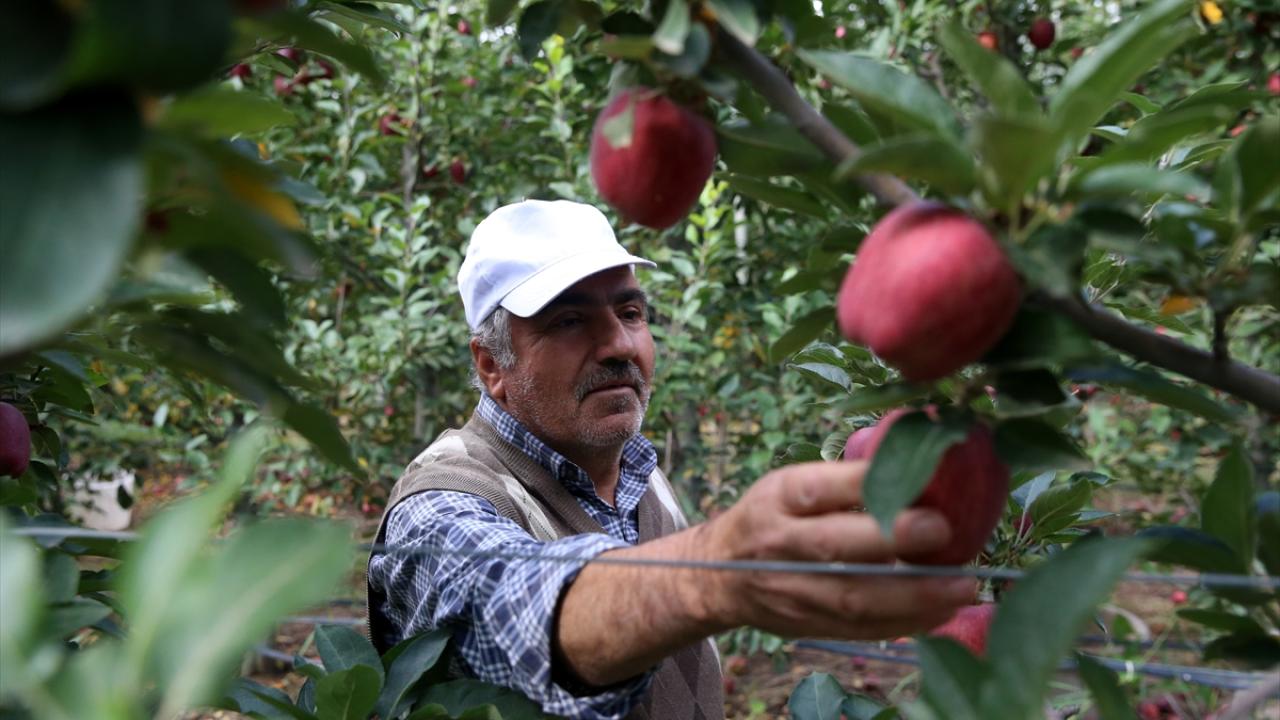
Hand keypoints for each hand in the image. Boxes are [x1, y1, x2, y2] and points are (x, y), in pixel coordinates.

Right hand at [696, 460, 976, 639]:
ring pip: (852, 598)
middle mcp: (778, 543)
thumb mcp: (791, 484)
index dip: (863, 484)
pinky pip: (860, 629)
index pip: (817, 489)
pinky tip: (942, 611)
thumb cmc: (773, 516)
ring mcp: (791, 589)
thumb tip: (920, 474)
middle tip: (944, 531)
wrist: (719, 574)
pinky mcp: (806, 624)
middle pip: (833, 547)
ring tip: (961, 585)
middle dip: (892, 539)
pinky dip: (905, 622)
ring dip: (912, 594)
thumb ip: (843, 482)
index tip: (915, 479)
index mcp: (777, 497)